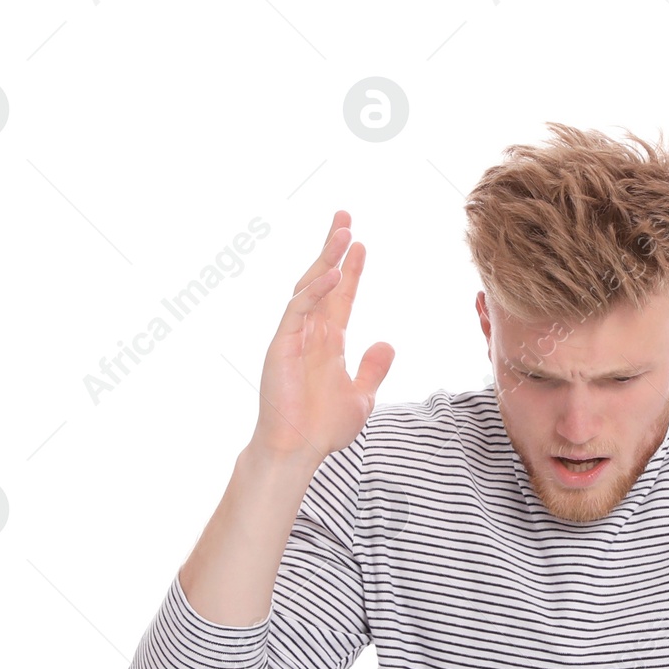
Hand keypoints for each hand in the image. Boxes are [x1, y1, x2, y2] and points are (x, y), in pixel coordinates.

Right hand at [251, 209, 394, 464]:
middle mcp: (310, 333)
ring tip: (343, 233)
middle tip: (345, 217)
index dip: (351, 270)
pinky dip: (313, 292)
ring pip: (308, 288)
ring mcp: (293, 337)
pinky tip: (331, 274)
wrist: (297, 450)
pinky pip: (297, 312)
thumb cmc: (322, 427)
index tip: (361, 243)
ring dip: (325, 260)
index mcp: (328, 342)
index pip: (341, 296)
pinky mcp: (281, 347)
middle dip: (333, 249)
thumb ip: (372, 369)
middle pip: (321, 281)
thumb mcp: (361, 396)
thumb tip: (387, 343)